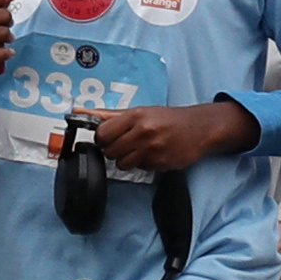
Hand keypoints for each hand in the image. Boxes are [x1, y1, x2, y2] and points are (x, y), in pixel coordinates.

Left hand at [92, 100, 258, 173]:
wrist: (199, 128)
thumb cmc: (168, 119)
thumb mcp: (141, 111)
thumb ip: (110, 115)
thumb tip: (81, 112)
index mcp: (136, 115)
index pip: (102, 133)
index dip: (103, 138)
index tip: (110, 137)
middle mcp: (143, 131)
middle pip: (109, 151)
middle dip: (115, 149)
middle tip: (127, 143)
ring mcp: (152, 149)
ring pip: (121, 164)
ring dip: (127, 159)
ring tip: (140, 149)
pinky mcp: (160, 163)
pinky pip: (139, 169)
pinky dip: (142, 164)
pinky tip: (153, 154)